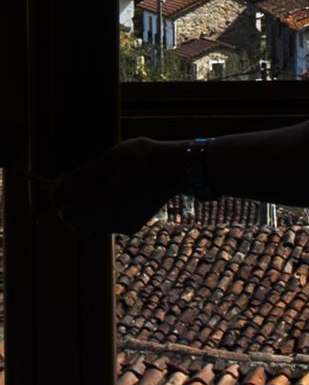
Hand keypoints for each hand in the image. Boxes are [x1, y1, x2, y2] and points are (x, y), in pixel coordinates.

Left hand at [52, 137, 182, 235]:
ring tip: (99, 186)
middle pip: (75, 220)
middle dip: (71, 204)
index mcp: (106, 199)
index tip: (62, 183)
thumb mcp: (111, 157)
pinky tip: (114, 194)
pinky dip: (101, 213)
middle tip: (78, 183)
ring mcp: (121, 225)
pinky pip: (104, 224)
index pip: (67, 210)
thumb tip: (56, 189)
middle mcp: (112, 218)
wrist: (177, 168)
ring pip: (88, 224)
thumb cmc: (143, 156)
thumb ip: (82, 176)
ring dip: (85, 210)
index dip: (59, 198)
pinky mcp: (129, 228)